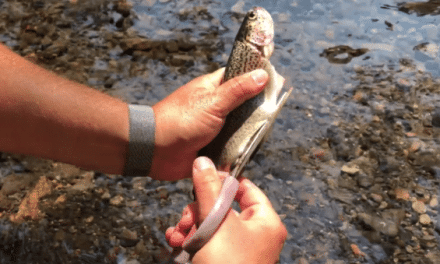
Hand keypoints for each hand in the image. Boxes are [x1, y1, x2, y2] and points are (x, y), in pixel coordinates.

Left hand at [150, 68, 268, 180]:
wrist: (155, 151)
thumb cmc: (180, 120)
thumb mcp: (213, 102)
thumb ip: (238, 90)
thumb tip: (262, 75)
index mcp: (214, 88)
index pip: (240, 76)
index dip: (257, 77)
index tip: (277, 82)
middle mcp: (216, 106)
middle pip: (244, 105)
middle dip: (256, 111)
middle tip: (272, 113)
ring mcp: (215, 127)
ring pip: (240, 128)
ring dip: (248, 134)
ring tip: (262, 135)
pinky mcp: (213, 147)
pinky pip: (232, 148)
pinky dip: (239, 151)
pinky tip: (249, 152)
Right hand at [166, 157, 286, 263]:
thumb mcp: (217, 222)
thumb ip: (209, 188)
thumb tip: (203, 161)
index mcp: (265, 222)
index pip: (246, 188)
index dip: (224, 180)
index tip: (202, 176)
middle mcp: (254, 234)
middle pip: (223, 206)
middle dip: (198, 209)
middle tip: (186, 216)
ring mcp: (237, 250)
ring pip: (210, 224)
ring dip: (189, 225)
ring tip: (178, 233)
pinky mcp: (220, 261)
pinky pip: (205, 242)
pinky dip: (189, 240)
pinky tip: (176, 243)